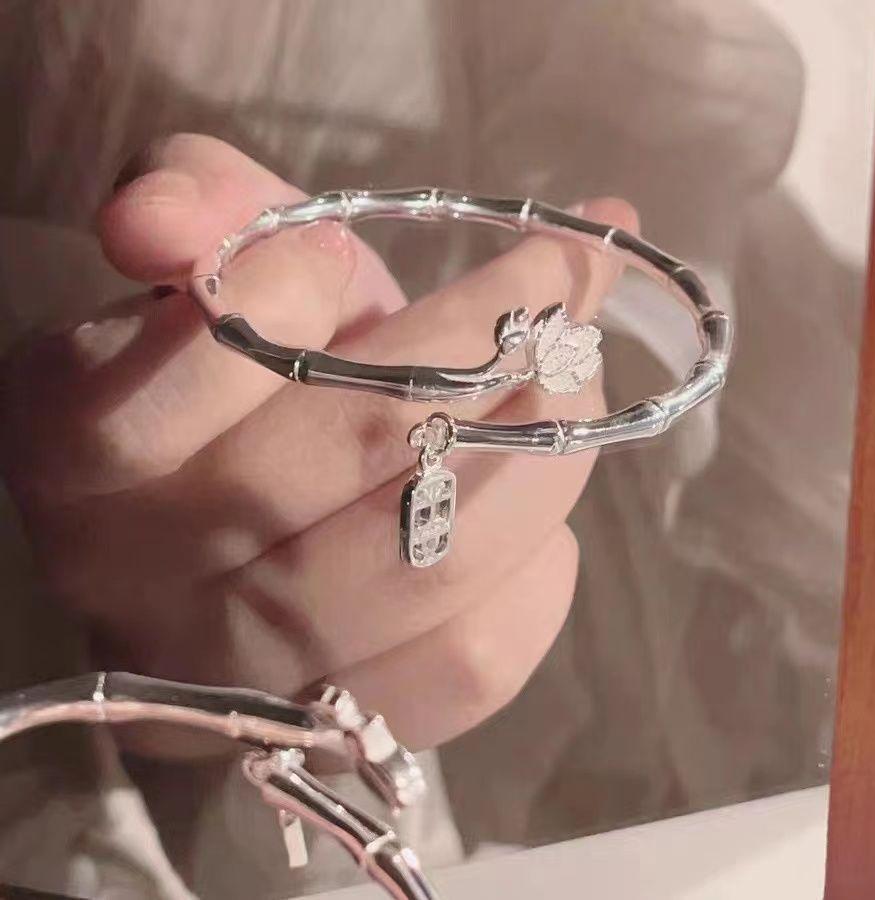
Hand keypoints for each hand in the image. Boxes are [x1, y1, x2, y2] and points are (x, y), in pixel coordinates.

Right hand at [1, 135, 636, 750]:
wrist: (245, 509)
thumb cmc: (242, 365)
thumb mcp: (215, 256)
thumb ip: (189, 202)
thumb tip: (160, 220)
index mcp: (79, 445)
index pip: (202, 360)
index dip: (301, 293)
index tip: (355, 248)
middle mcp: (149, 579)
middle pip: (357, 454)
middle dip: (493, 346)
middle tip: (563, 280)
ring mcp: (251, 675)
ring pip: (434, 566)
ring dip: (543, 455)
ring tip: (572, 382)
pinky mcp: (343, 725)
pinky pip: (475, 658)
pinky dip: (539, 570)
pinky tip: (534, 509)